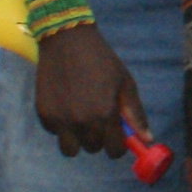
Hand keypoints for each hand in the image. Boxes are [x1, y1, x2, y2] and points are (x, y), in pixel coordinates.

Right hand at [33, 23, 143, 159]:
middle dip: (98, 140)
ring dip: (78, 139)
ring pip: (70, 149)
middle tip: (99, 121)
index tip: (117, 139)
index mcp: (105, 114)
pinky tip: (66, 107)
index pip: (114, 150)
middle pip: (92, 149)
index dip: (118, 147)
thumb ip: (136, 114)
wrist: (67, 41)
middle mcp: (81, 121)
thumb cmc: (102, 61)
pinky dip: (61, 126)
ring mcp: (60, 119)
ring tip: (82, 120)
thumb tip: (148, 140)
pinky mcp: (43, 113)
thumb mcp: (126, 84)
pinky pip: (55, 133)